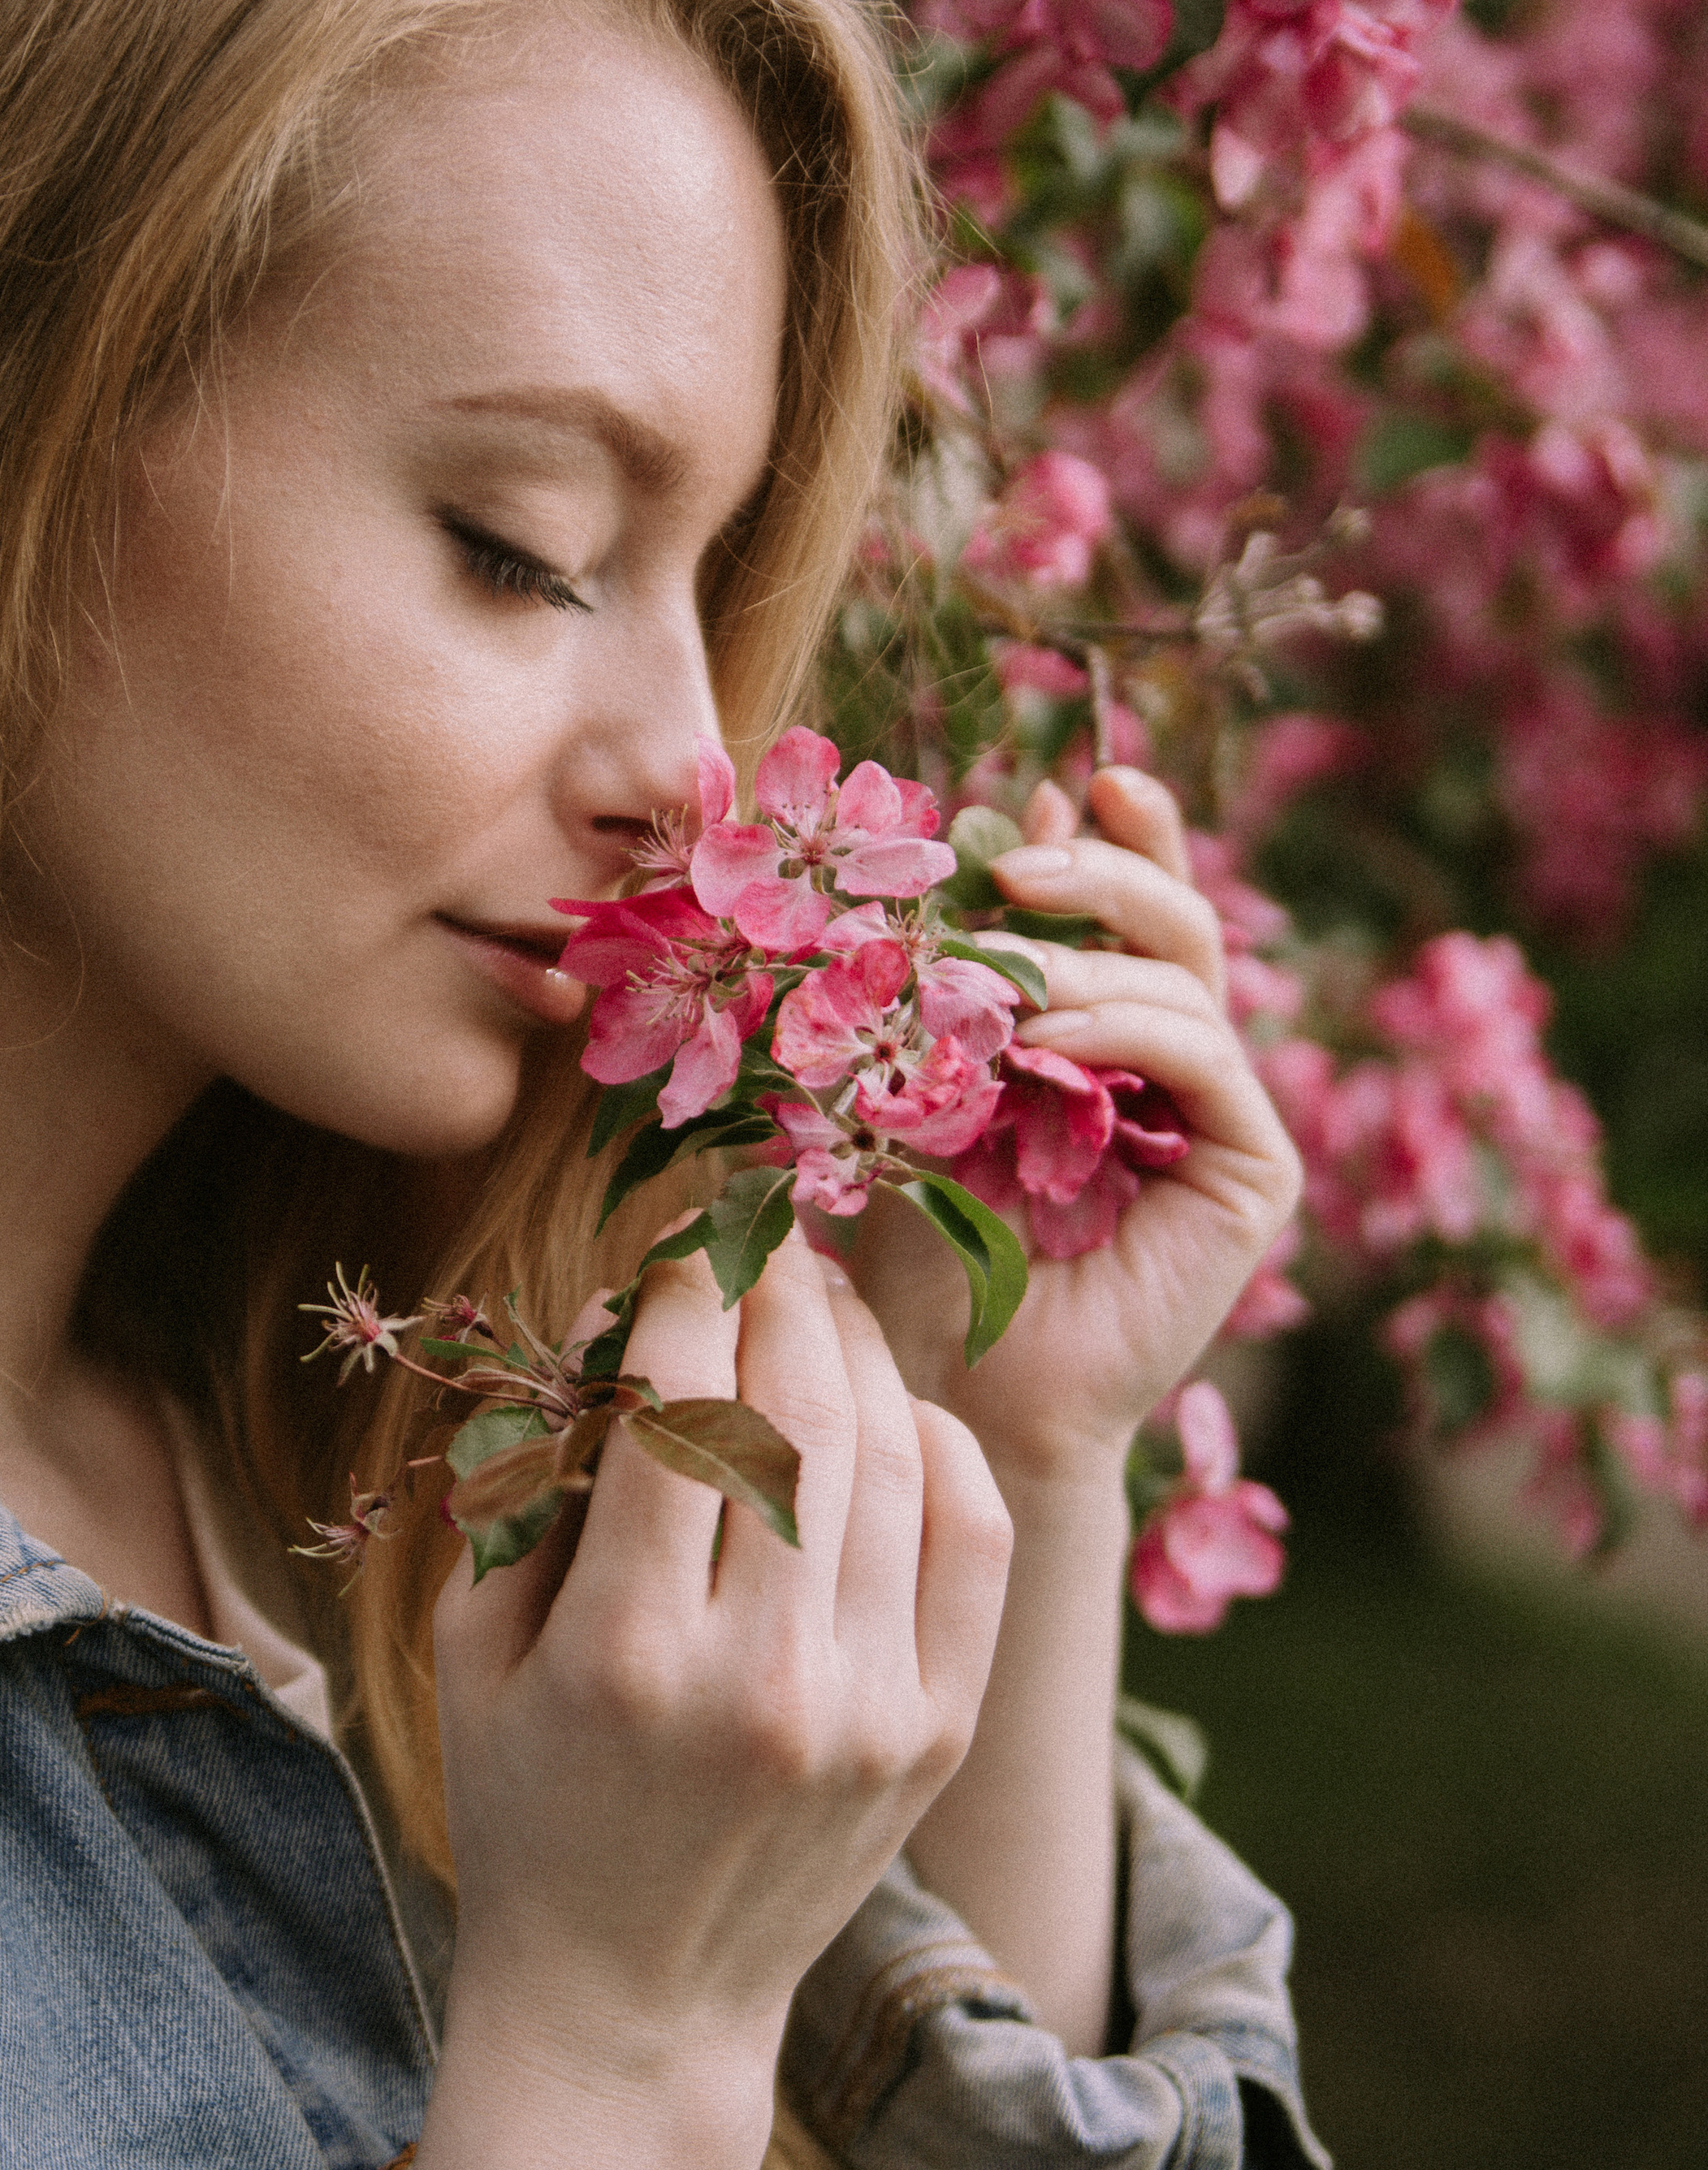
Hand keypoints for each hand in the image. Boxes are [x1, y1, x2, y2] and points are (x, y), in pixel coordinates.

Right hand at [429, 1223, 1010, 2088]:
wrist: (635, 2004)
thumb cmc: (527, 1807)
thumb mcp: (474, 1649)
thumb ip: (531, 1486)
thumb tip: (616, 1326)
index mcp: (622, 1652)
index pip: (674, 1404)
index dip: (680, 1294)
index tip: (675, 1245)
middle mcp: (759, 1678)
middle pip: (798, 1410)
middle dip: (779, 1291)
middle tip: (763, 1235)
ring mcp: (869, 1709)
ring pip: (893, 1458)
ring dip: (859, 1350)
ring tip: (824, 1299)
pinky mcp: (937, 1734)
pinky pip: (971, 1540)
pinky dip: (942, 1448)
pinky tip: (899, 1412)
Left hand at [847, 764, 1301, 1482]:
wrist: (951, 1388)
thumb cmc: (919, 1249)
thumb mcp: (924, 1081)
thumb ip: (969, 967)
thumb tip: (1017, 824)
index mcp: (1108, 1039)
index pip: (1132, 913)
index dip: (1121, 839)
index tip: (1075, 781)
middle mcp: (1177, 1070)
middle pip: (1178, 923)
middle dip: (1107, 872)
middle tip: (1022, 858)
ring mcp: (1222, 1119)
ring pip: (1189, 979)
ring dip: (1092, 956)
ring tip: (1006, 967)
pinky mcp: (1251, 1173)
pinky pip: (1207, 1059)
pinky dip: (1127, 1030)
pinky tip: (1051, 1037)